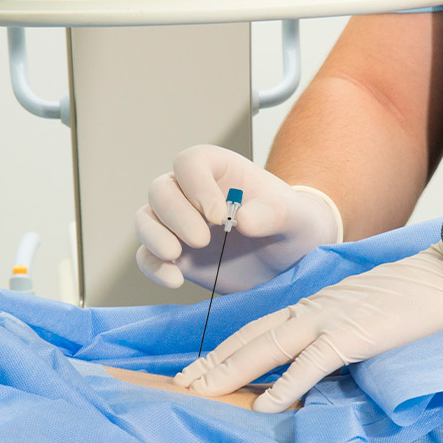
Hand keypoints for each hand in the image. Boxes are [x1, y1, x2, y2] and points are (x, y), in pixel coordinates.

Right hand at [135, 145, 342, 292]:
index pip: (190, 162)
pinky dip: (153, 267)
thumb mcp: (296, 219)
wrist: (291, 262)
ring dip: (154, 236)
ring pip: (145, 219)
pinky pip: (147, 256)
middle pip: (160, 189)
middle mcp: (192, 193)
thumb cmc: (295, 227)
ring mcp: (179, 225)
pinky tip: (175, 279)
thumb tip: (242, 219)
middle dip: (175, 214)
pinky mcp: (175, 256)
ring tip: (176, 255)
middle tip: (202, 238)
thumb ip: (275, 214)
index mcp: (220, 171)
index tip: (219, 214)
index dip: (196, 185)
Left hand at [174, 242, 442, 411]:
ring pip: (268, 348)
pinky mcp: (355, 333)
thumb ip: (332, 330)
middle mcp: (311, 309)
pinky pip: (314, 362)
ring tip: (200, 392)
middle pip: (250, 338)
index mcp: (312, 305)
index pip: (256, 330)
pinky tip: (266, 403)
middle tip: (179, 384)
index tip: (197, 369)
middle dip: (212, 363)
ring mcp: (330, 319)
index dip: (223, 351)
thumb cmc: (409, 297)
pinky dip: (288, 384)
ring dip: (230, 371)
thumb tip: (314, 359)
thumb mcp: (359, 311)